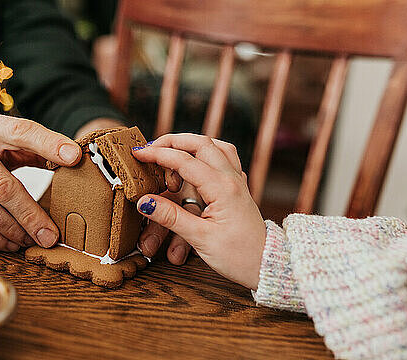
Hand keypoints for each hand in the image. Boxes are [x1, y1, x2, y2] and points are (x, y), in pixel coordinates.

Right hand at [0, 108, 80, 250]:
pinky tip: (8, 242)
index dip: (50, 143)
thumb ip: (28, 151)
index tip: (75, 157)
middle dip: (32, 214)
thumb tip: (74, 161)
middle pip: (4, 185)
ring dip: (13, 230)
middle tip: (51, 235)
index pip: (22, 130)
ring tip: (31, 240)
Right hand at [132, 133, 265, 289]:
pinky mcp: (238, 188)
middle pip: (201, 143)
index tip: (138, 155)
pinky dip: (207, 152)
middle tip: (151, 148)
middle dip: (173, 141)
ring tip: (170, 151)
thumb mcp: (201, 239)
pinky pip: (224, 158)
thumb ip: (171, 217)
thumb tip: (145, 201)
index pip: (184, 161)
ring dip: (191, 143)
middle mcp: (232, 179)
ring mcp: (237, 181)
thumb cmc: (239, 256)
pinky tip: (195, 161)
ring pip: (215, 146)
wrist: (267, 265)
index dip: (158, 155)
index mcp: (222, 189)